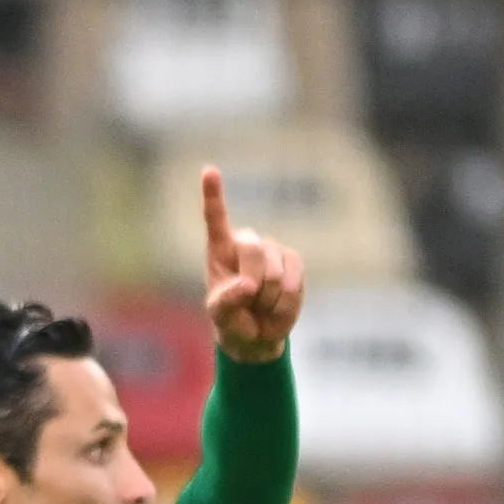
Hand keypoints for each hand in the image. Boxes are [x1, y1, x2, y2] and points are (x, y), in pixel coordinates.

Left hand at [198, 163, 303, 361]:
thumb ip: (226, 301)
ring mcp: (273, 250)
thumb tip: (246, 285)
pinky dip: (284, 302)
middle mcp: (247, 243)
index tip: (209, 170)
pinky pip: (292, 282)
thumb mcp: (219, 315)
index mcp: (219, 250)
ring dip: (265, 299)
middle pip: (251, 249)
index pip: (215, 219)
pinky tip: (276, 305)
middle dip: (250, 281)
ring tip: (259, 304)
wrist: (257, 334)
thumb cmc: (231, 319)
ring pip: (273, 273)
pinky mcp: (294, 262)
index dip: (213, 195)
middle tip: (245, 301)